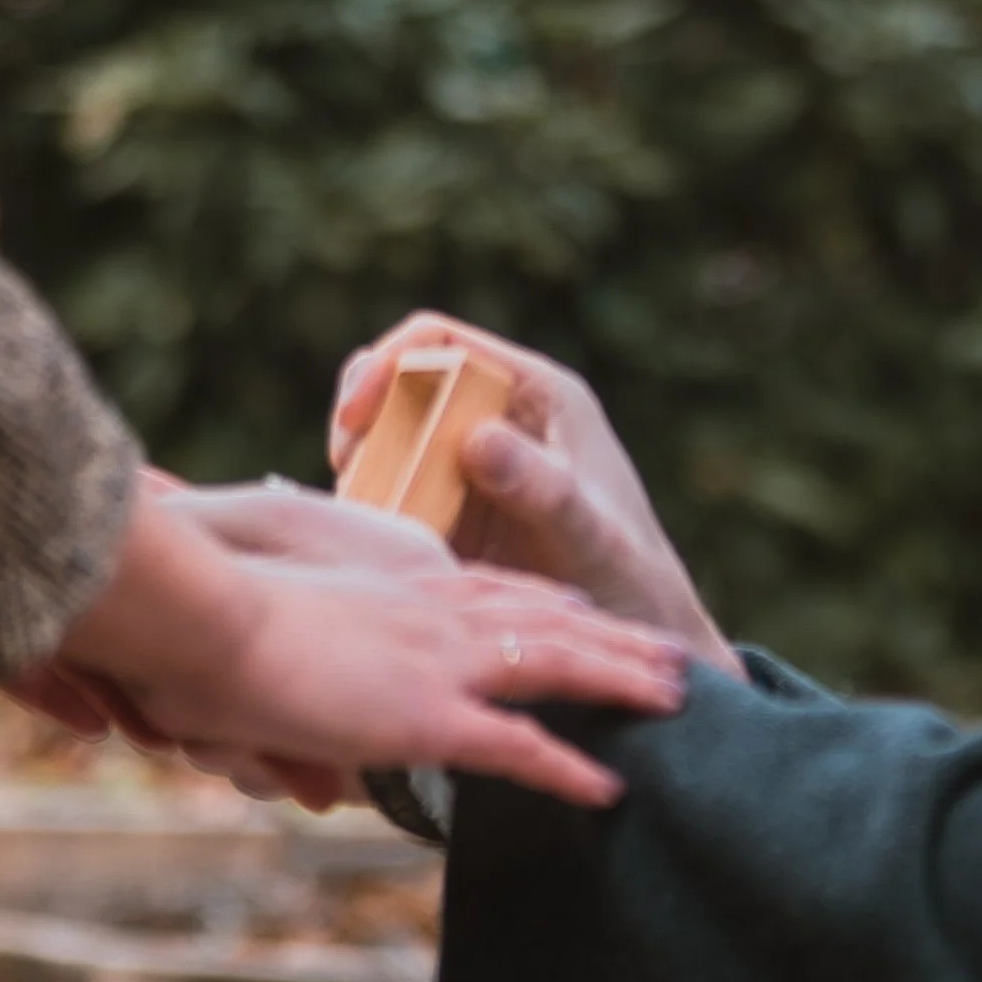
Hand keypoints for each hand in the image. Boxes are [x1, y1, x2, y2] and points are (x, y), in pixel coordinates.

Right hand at [56, 490, 688, 813]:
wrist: (200, 618)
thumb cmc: (204, 629)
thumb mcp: (262, 653)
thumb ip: (297, 704)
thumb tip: (304, 777)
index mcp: (395, 587)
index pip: (491, 591)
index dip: (548, 604)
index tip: (587, 613)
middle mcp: (432, 612)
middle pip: (545, 617)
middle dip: (613, 637)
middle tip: (667, 655)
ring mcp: (438, 661)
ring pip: (558, 666)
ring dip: (622, 684)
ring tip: (676, 701)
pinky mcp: (429, 713)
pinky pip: (520, 748)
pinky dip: (569, 770)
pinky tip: (610, 789)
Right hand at [331, 313, 746, 682]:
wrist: (638, 637)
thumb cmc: (632, 581)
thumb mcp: (587, 536)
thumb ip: (540, 487)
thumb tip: (477, 440)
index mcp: (537, 395)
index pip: (443, 344)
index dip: (390, 363)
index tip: (357, 411)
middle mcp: (501, 419)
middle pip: (406, 383)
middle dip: (364, 411)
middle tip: (343, 458)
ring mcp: (475, 467)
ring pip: (394, 438)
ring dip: (363, 460)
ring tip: (352, 500)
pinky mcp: (457, 513)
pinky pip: (399, 491)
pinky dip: (374, 504)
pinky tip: (367, 540)